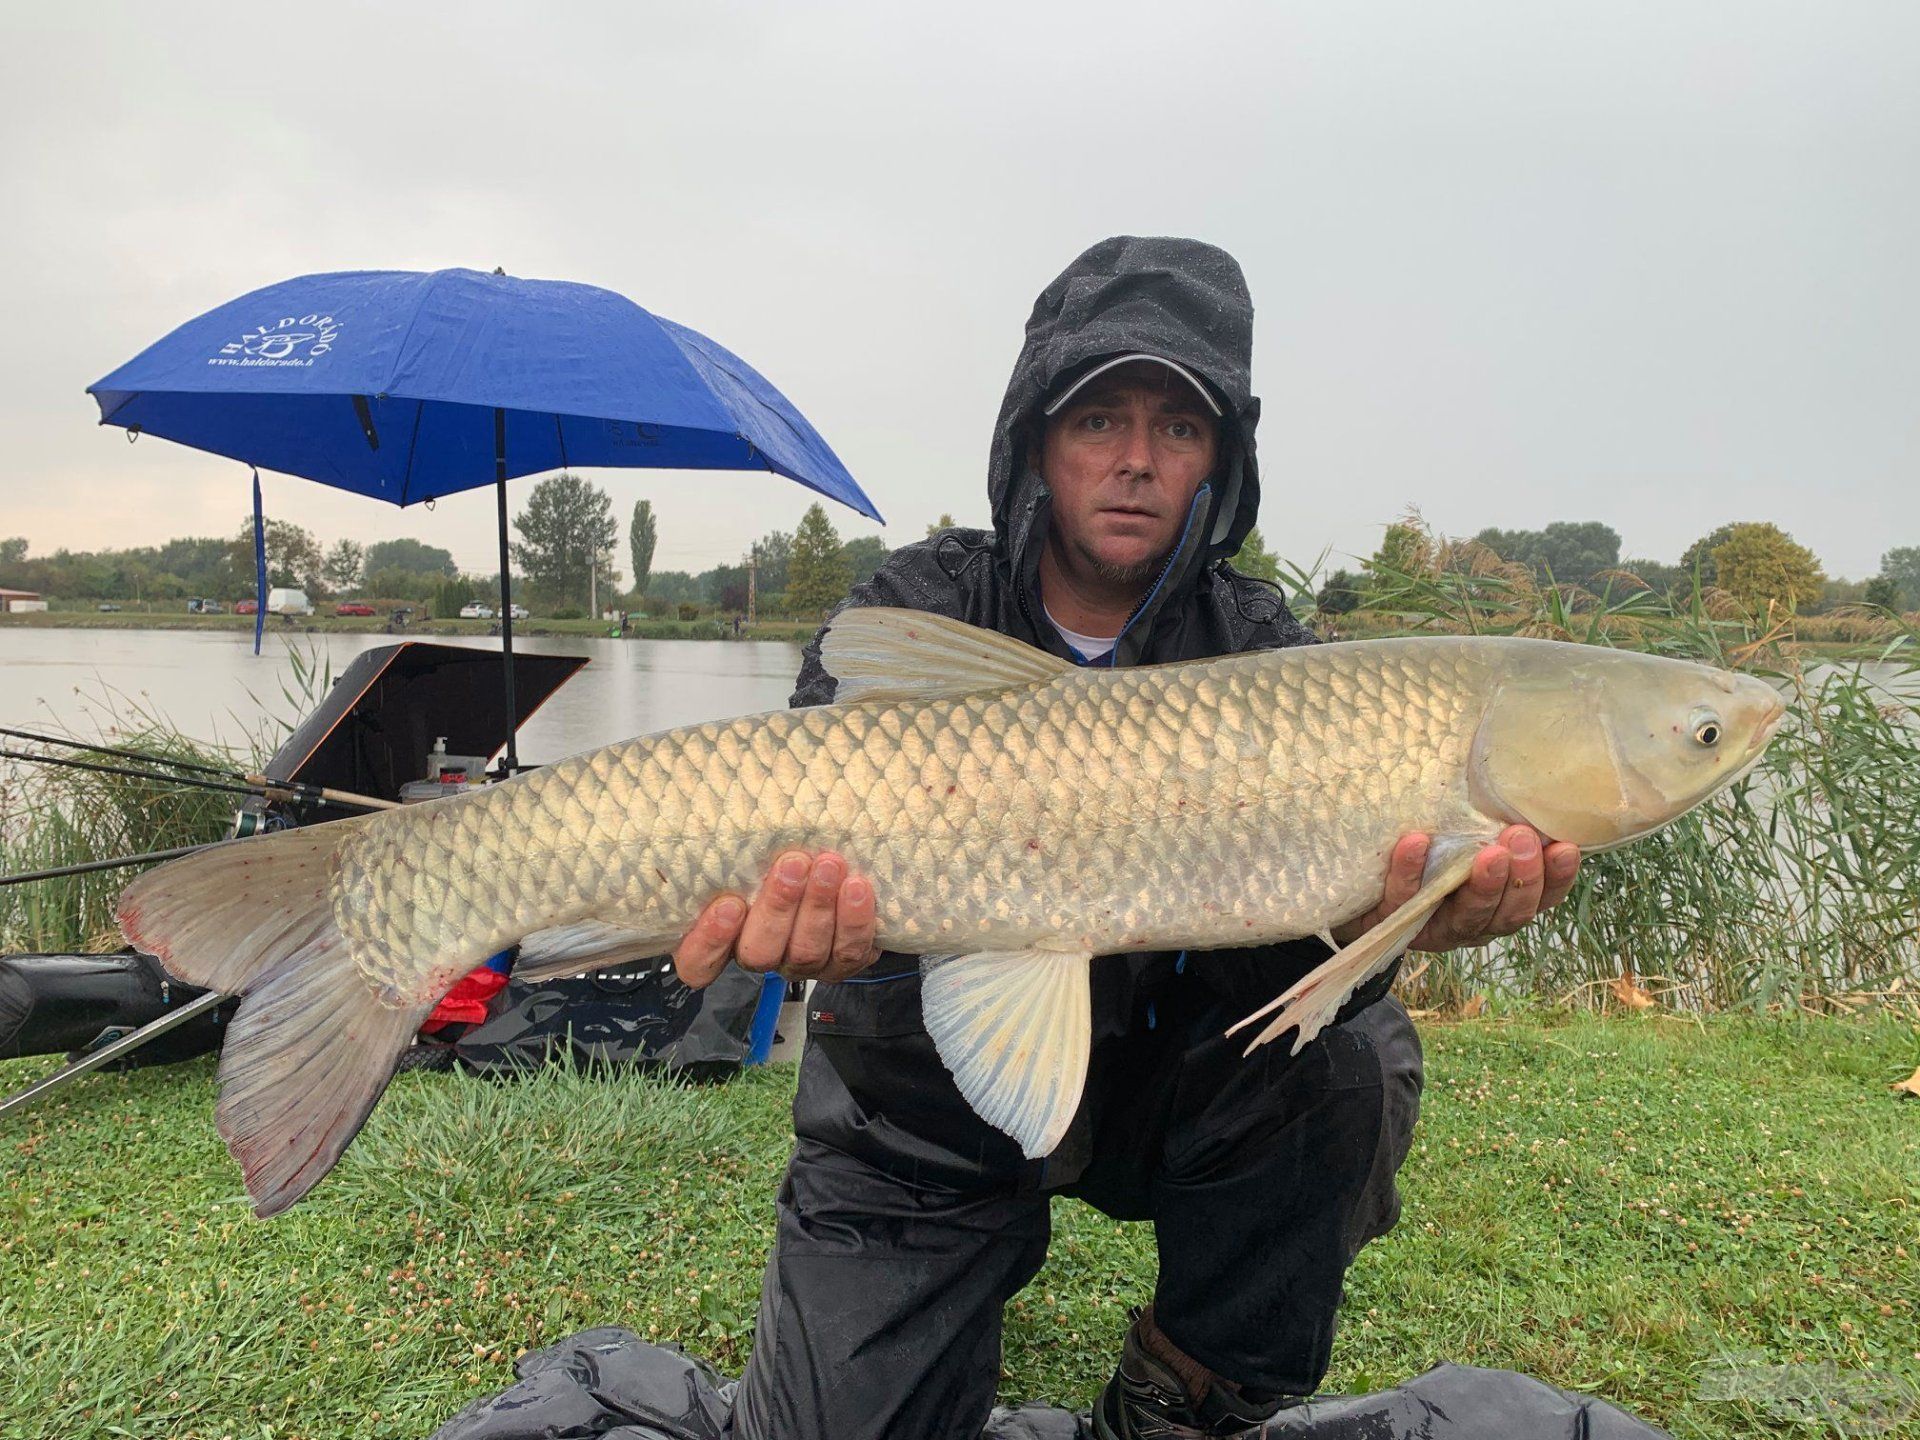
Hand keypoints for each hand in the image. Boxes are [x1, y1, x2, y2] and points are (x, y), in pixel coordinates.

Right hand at [671, 849, 880, 989]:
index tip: (727, 904)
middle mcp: (760, 952)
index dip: (708, 942)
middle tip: (794, 863)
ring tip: (830, 866)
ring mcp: (801, 962)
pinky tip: (858, 887)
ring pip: (805, 952)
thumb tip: (720, 784)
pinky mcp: (842, 962)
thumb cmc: (782, 849)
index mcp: (723, 933)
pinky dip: (854, 921)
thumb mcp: (754, 843)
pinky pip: (848, 953)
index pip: (698, 961)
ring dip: (818, 907)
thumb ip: (738, 836)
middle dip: (778, 907)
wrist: (838, 866)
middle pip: (759, 951)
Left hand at [1331, 825, 1579, 953]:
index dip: (1557, 878)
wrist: (1357, 890)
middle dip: (1521, 878)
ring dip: (1482, 885)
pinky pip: (1403, 901)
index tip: (1567, 847)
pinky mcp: (1393, 923)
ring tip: (1488, 853)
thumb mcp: (1464, 836)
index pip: (1541, 898)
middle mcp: (1475, 922)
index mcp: (1500, 904)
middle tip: (1521, 839)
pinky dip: (1410, 872)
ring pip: (1468, 917)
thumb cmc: (1427, 854)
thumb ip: (1492, 818)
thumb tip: (1520, 766)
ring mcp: (1435, 927)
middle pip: (1510, 913)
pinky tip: (1416, 842)